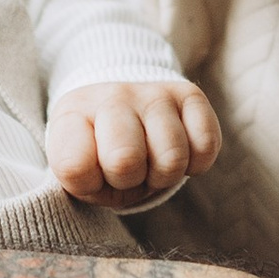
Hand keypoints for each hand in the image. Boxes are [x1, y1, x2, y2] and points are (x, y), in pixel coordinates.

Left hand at [49, 78, 221, 209]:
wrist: (126, 109)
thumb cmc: (99, 153)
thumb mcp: (79, 172)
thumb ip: (81, 179)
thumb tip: (107, 169)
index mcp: (72, 115)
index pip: (74, 167)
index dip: (87, 184)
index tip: (90, 173)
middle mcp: (112, 96)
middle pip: (125, 161)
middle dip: (128, 180)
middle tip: (126, 171)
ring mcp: (153, 93)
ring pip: (172, 158)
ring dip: (164, 174)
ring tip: (151, 161)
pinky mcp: (190, 94)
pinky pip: (205, 146)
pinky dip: (196, 164)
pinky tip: (179, 151)